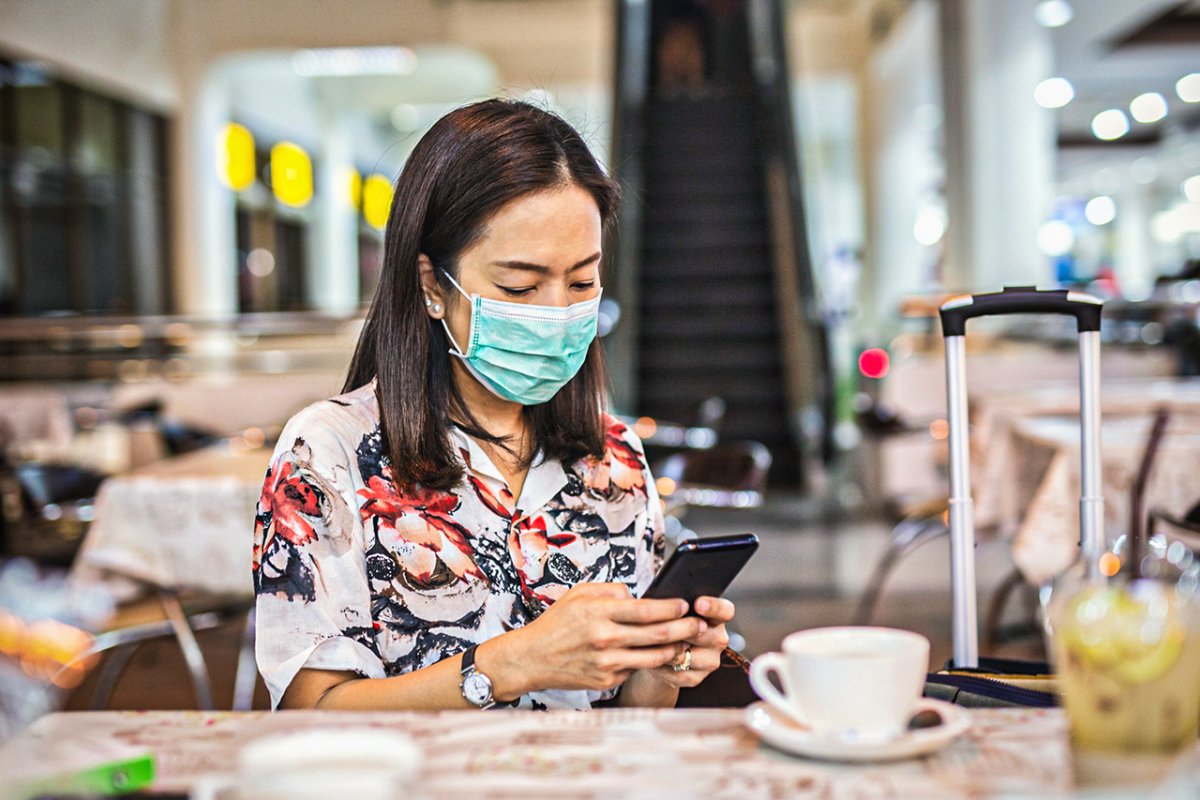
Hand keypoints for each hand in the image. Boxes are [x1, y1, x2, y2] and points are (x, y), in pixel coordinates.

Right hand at [499, 582, 706, 696]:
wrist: (532, 658)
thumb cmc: (557, 622)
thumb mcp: (579, 594)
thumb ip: (612, 591)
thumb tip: (640, 596)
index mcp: (599, 612)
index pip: (646, 610)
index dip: (671, 608)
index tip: (686, 604)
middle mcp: (605, 638)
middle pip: (657, 634)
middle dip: (685, 629)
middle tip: (701, 624)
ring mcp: (607, 662)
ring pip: (654, 657)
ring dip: (676, 649)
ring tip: (688, 641)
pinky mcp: (607, 681)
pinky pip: (637, 669)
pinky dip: (652, 662)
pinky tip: (662, 654)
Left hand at [642, 595, 734, 688]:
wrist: (658, 651)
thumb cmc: (664, 620)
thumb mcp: (667, 607)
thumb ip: (666, 599)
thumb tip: (641, 591)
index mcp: (716, 616)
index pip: (725, 610)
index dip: (714, 607)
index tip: (698, 603)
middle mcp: (718, 638)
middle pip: (707, 636)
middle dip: (685, 632)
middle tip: (665, 627)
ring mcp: (710, 660)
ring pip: (690, 656)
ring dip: (669, 650)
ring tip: (650, 643)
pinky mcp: (696, 678)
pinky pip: (678, 674)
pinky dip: (662, 667)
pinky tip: (650, 658)